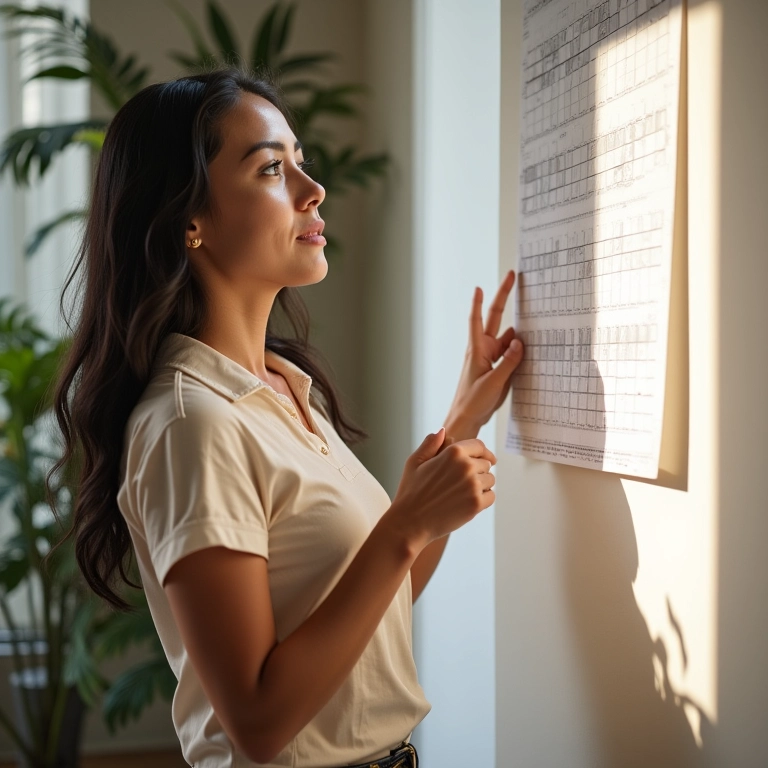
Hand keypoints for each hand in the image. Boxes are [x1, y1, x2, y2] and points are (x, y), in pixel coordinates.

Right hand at [387, 429, 496, 550]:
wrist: (410, 522)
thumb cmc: (410, 492)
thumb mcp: (415, 462)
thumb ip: (430, 444)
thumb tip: (443, 432)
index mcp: (453, 452)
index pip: (479, 446)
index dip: (482, 452)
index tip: (487, 458)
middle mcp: (466, 466)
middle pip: (486, 463)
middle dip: (478, 470)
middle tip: (461, 482)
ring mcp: (473, 485)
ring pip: (490, 480)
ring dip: (482, 485)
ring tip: (462, 492)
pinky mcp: (476, 504)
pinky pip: (491, 496)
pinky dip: (483, 499)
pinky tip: (467, 501)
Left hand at [446, 270, 524, 431]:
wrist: (468, 419)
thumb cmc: (473, 401)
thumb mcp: (493, 381)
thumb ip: (508, 362)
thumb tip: (519, 341)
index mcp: (477, 350)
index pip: (477, 320)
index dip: (478, 302)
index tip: (479, 286)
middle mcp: (483, 350)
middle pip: (494, 319)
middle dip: (503, 298)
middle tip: (512, 277)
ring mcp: (491, 359)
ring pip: (507, 338)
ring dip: (518, 331)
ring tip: (536, 318)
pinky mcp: (498, 369)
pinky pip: (511, 354)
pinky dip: (520, 349)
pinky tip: (533, 347)